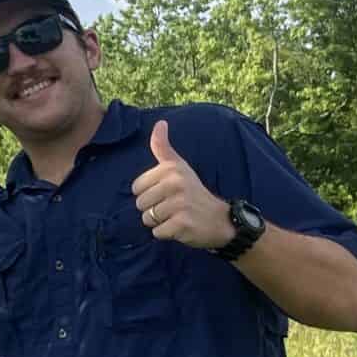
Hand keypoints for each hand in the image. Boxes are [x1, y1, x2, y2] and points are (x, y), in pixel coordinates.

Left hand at [131, 121, 232, 248]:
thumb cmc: (194, 192)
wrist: (220, 220)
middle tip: (173, 207)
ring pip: (147, 218)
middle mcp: (175, 183)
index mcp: (171, 169)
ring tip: (177, 216)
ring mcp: (180, 204)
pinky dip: (166, 233)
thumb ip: (163, 148)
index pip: (136, 187)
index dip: (148, 193)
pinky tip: (181, 227)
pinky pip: (157, 232)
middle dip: (153, 209)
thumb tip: (159, 123)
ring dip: (159, 222)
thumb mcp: (180, 166)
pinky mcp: (182, 223)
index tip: (167, 193)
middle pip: (140, 203)